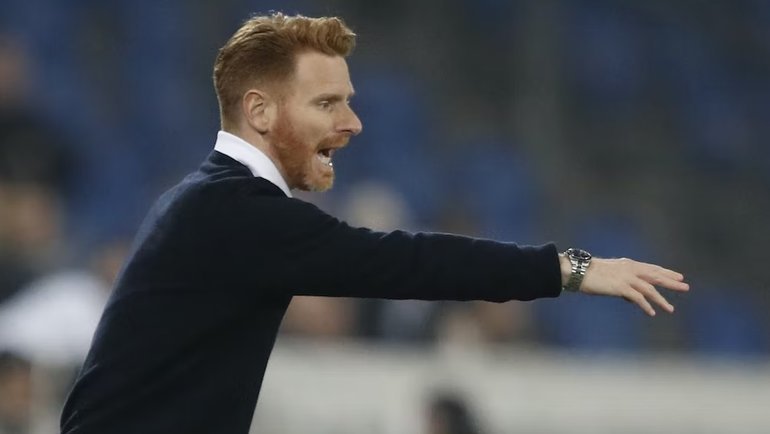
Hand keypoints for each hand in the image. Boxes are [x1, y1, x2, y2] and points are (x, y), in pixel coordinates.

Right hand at [559, 255, 689, 315]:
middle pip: (655, 276)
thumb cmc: (590, 274)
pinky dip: (646, 305)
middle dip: (671, 282)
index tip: (679, 276)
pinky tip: (652, 312)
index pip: (652, 268)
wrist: (577, 271)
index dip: (666, 273)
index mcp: (628, 264)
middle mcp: (630, 269)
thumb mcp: (610, 277)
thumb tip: (632, 298)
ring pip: (649, 289)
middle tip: (685, 287)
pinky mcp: (620, 287)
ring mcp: (626, 277)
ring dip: (661, 300)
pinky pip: (637, 298)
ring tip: (670, 309)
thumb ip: (624, 286)